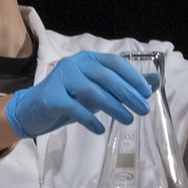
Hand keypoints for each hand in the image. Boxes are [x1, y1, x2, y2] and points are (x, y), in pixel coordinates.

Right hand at [5, 51, 152, 137]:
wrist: (32, 110)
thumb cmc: (69, 98)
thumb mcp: (98, 91)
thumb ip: (123, 85)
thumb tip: (155, 83)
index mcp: (88, 59)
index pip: (115, 62)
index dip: (133, 77)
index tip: (147, 93)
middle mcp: (74, 64)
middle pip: (106, 77)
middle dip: (128, 94)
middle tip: (143, 110)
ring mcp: (61, 79)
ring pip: (92, 91)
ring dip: (114, 107)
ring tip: (128, 120)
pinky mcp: (51, 97)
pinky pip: (74, 108)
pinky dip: (90, 119)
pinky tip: (100, 129)